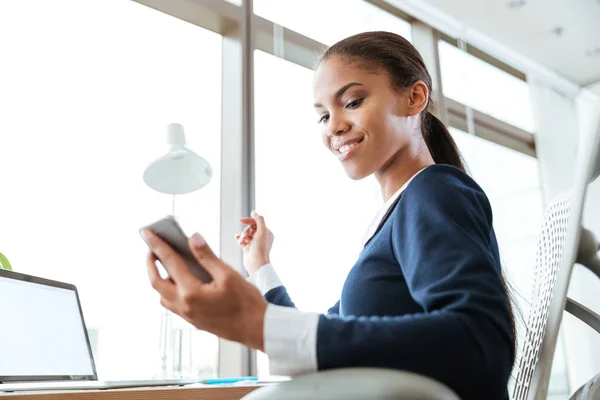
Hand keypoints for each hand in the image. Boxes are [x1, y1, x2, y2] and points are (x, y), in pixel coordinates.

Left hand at [141, 229, 266, 350]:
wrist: (256, 329)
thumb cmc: (246, 303)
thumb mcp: (228, 274)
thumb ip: (207, 256)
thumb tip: (193, 238)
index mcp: (191, 292)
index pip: (169, 262)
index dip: (157, 245)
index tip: (147, 233)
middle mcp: (184, 305)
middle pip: (156, 282)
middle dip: (151, 264)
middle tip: (152, 249)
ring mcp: (188, 315)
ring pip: (163, 295)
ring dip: (159, 279)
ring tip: (165, 264)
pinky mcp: (193, 321)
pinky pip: (173, 304)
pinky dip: (170, 290)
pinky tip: (181, 282)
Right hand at [235, 210, 273, 273]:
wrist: (256, 264)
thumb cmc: (260, 249)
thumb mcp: (261, 231)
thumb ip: (259, 220)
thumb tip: (254, 212)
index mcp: (267, 233)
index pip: (257, 222)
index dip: (249, 220)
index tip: (241, 220)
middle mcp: (262, 237)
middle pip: (250, 228)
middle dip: (246, 231)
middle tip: (245, 237)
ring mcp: (255, 243)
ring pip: (245, 234)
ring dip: (242, 236)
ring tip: (242, 242)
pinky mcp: (248, 248)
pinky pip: (242, 240)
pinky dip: (240, 239)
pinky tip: (238, 240)